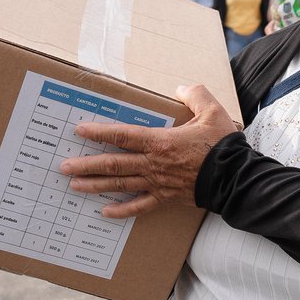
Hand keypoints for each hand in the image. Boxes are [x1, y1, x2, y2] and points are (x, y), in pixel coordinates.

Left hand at [59, 84, 239, 218]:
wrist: (236, 178)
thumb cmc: (223, 146)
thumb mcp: (212, 112)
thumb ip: (195, 95)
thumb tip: (181, 88)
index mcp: (160, 142)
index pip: (123, 136)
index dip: (99, 133)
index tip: (79, 131)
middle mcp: (153, 164)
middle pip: (113, 164)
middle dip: (86, 165)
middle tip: (64, 166)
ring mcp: (158, 183)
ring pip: (120, 184)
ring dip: (95, 185)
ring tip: (74, 185)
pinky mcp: (166, 198)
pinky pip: (140, 206)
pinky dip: (122, 211)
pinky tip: (105, 212)